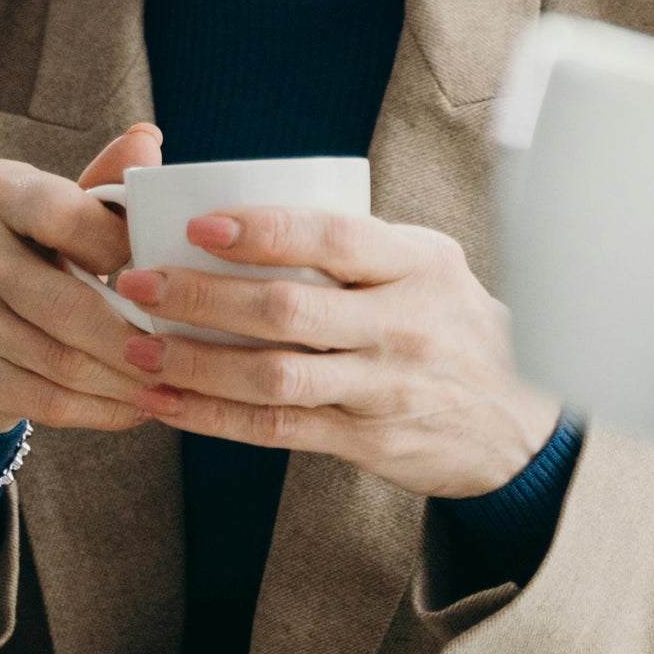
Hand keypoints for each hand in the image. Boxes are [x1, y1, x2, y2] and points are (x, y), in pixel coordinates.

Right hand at [0, 121, 161, 435]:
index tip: (166, 273)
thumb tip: (148, 139)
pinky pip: (40, 399)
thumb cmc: (39, 246)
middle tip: (185, 355)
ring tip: (170, 387)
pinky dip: (96, 411)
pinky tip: (135, 410)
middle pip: (62, 303)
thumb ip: (108, 181)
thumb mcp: (66, 205)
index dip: (120, 246)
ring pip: (56, 360)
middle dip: (133, 337)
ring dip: (122, 382)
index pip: (62, 216)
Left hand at [114, 206, 559, 498]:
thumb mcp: (426, 267)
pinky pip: (276, 430)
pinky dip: (214, 418)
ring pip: (274, 378)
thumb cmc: (449, 324)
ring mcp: (384, 389)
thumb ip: (356, 246)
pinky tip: (167, 403)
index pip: (335, 239)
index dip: (264, 231)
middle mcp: (403, 325)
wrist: (517, 422)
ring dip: (195, 363)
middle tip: (137, 282)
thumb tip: (245, 212)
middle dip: (202, 296)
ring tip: (137, 348)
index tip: (198, 223)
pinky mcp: (366, 441)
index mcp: (417, 264)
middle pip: (289, 311)